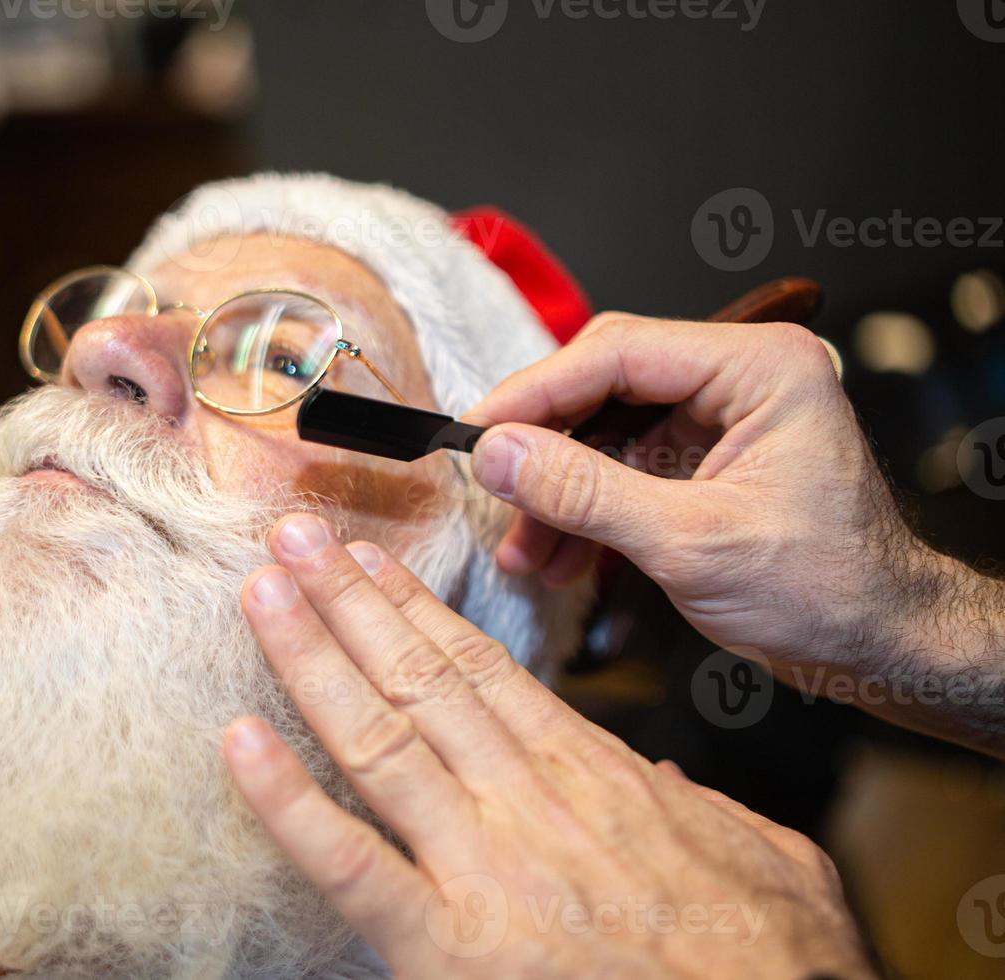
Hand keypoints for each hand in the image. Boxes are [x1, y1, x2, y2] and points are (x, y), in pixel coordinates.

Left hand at [223, 513, 873, 977]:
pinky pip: (349, 862)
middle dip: (346, 601)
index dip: (415, 606)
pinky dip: (287, 802)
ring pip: (378, 738)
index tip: (369, 561)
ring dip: (311, 657)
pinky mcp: (447, 947)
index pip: (483, 667)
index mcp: (593, 775)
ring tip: (263, 593)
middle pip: (419, 677)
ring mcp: (482, 866)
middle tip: (291, 538)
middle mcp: (526, 802)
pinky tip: (239, 741)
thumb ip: (703, 806)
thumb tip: (664, 776)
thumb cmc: (772, 967)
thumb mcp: (765, 856)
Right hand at [468, 314, 908, 663]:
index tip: (475, 430)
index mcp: (759, 366)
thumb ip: (586, 493)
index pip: (618, 353)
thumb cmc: (828, 591)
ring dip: (557, 492)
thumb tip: (498, 454)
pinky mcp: (702, 461)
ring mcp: (719, 419)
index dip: (535, 391)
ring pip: (603, 433)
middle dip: (543, 447)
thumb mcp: (691, 543)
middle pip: (603, 386)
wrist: (880, 648)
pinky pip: (620, 469)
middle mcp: (738, 378)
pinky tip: (556, 556)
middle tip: (490, 486)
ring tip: (522, 549)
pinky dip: (584, 512)